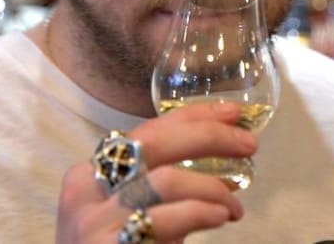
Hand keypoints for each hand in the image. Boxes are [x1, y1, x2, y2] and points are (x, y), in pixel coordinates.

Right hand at [55, 102, 255, 242]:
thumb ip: (157, 185)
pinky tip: (220, 217)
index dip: (194, 115)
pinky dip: (200, 212)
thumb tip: (220, 157)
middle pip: (156, 142)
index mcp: (90, 172)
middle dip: (209, 136)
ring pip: (166, 180)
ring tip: (233, 207)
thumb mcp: (127, 212)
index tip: (232, 112)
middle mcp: (86, 190)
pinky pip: (163, 220)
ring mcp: (94, 221)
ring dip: (211, 188)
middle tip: (248, 144)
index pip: (148, 130)